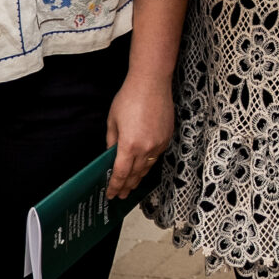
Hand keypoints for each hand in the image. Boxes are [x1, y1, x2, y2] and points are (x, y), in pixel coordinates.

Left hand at [103, 74, 173, 200]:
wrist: (152, 83)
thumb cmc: (129, 98)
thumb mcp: (112, 120)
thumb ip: (111, 141)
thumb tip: (111, 155)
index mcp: (128, 145)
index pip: (120, 173)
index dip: (115, 186)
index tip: (111, 194)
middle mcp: (145, 148)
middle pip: (135, 174)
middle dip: (127, 186)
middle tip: (121, 195)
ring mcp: (158, 144)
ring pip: (147, 167)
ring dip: (138, 178)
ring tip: (132, 185)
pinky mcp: (167, 137)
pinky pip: (156, 156)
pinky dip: (148, 164)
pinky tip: (143, 166)